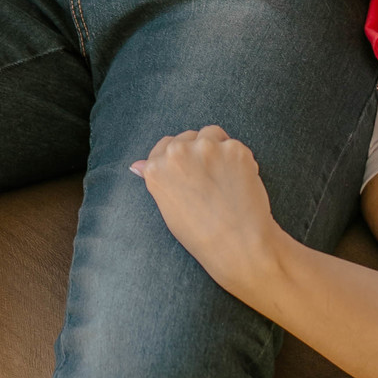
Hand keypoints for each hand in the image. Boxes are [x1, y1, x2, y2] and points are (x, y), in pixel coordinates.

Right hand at [130, 125, 280, 293]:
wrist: (237, 243)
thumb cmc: (200, 233)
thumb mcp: (168, 207)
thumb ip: (156, 179)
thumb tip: (137, 165)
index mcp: (157, 167)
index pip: (165, 146)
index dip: (179, 159)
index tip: (188, 170)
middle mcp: (179, 152)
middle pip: (188, 137)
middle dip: (197, 152)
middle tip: (208, 178)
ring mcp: (208, 148)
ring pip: (211, 134)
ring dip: (217, 148)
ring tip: (224, 177)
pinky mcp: (235, 148)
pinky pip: (234, 146)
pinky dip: (238, 159)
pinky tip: (239, 181)